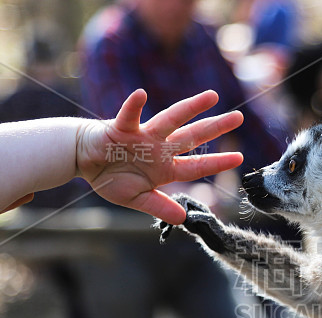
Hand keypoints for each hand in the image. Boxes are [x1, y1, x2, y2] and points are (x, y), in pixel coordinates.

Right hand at [75, 89, 243, 224]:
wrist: (82, 159)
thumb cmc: (110, 176)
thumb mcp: (136, 199)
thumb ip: (159, 206)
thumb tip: (182, 219)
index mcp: (165, 168)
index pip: (197, 165)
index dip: (217, 162)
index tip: (239, 157)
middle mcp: (160, 148)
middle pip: (193, 136)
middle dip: (215, 127)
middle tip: (239, 117)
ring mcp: (143, 136)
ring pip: (171, 119)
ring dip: (191, 107)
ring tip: (212, 96)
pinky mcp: (121, 128)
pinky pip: (128, 116)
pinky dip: (133, 106)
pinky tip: (142, 94)